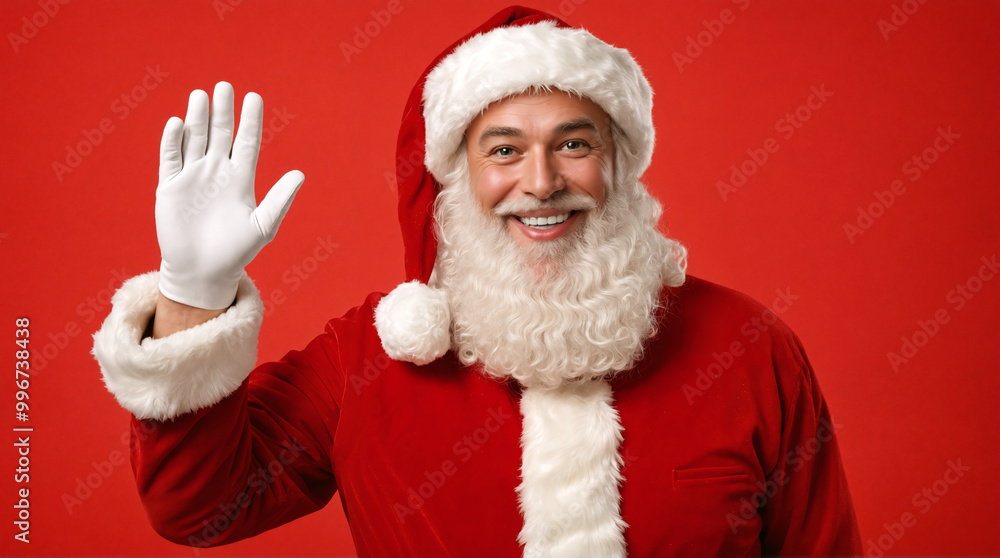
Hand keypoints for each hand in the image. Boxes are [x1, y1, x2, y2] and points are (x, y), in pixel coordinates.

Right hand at [155, 82, 303, 308]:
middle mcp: (217, 172)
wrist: (203, 271)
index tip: (254, 97)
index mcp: (241, 179)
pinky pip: (171, 158)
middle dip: (222, 111)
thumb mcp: (263, 226)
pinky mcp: (170, 186)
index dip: (250, 120)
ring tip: (200, 96)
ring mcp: (193, 177)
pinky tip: (178, 124)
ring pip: (195, 139)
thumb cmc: (236, 252)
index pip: (247, 142)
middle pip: (221, 133)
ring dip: (197, 118)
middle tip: (224, 86)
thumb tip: (300, 174)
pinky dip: (173, 141)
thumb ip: (279, 200)